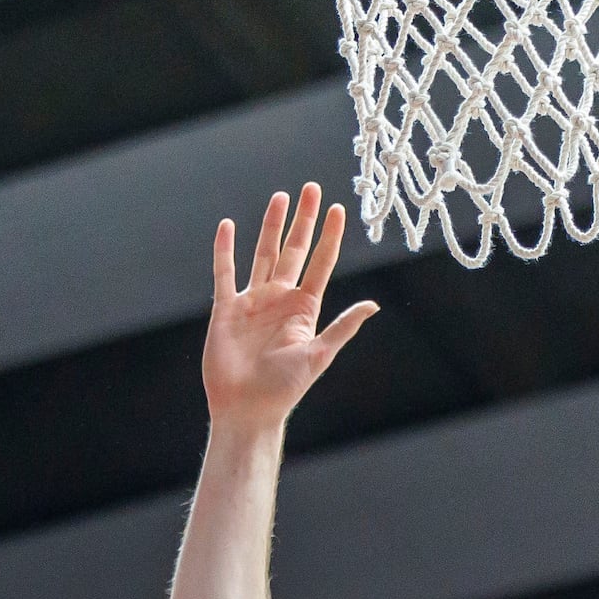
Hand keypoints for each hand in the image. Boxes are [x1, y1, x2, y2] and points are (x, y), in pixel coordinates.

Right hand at [203, 184, 378, 430]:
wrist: (246, 410)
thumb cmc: (284, 389)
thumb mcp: (318, 355)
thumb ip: (342, 327)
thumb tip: (373, 305)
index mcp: (304, 309)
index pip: (320, 264)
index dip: (330, 237)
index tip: (339, 209)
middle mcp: (280, 300)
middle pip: (294, 250)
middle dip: (303, 220)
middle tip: (311, 189)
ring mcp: (254, 302)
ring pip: (263, 254)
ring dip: (271, 226)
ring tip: (280, 197)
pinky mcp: (227, 309)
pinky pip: (225, 273)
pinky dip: (225, 250)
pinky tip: (228, 226)